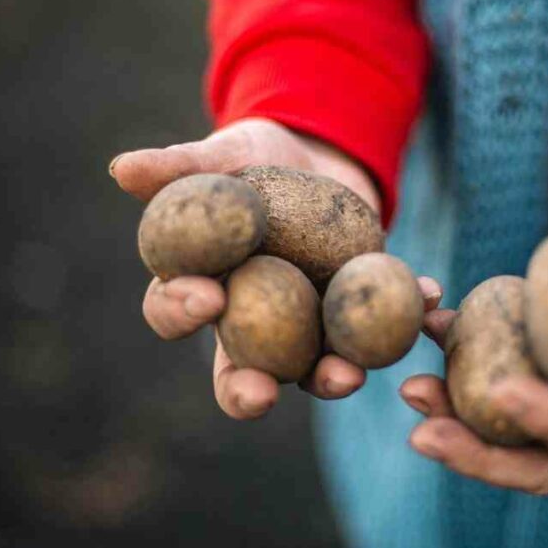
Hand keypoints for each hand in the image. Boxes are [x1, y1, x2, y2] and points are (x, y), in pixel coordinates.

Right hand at [110, 118, 405, 418]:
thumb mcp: (222, 156)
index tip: (204, 296)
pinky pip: (377, 325)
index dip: (181, 310)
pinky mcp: (354, 312)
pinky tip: (429, 293)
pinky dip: (405, 311)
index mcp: (202, 284)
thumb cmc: (252, 159)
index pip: (173, 309)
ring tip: (349, 375)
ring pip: (310, 366)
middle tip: (262, 393)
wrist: (316, 155)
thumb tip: (119, 168)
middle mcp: (249, 320)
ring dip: (329, 376)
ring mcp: (305, 323)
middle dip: (246, 389)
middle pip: (237, 369)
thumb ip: (178, 168)